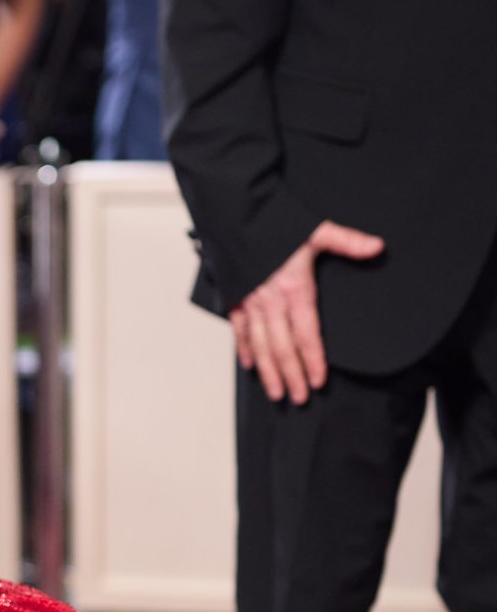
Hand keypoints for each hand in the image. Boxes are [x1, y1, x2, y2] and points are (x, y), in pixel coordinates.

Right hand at [229, 220, 385, 404]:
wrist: (234, 213)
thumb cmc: (274, 221)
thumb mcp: (315, 230)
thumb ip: (347, 241)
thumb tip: (378, 247)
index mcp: (293, 288)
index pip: (307, 333)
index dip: (313, 359)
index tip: (318, 381)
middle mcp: (270, 301)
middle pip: (282, 347)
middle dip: (291, 375)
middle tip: (299, 398)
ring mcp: (250, 302)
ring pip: (260, 345)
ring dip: (269, 372)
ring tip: (277, 392)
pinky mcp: (235, 298)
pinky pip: (240, 331)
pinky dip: (245, 350)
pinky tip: (251, 365)